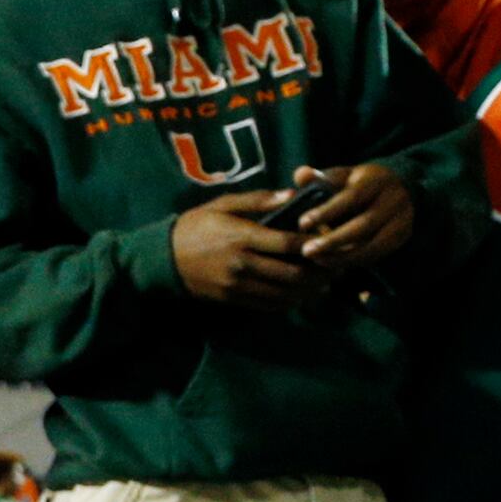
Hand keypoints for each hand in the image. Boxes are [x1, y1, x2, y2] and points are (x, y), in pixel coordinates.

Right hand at [171, 188, 320, 310]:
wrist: (162, 259)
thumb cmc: (194, 226)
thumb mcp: (222, 205)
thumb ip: (258, 200)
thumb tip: (292, 196)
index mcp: (242, 237)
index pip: (289, 243)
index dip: (315, 244)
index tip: (332, 240)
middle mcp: (242, 264)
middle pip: (292, 273)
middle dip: (320, 272)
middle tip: (338, 267)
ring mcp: (237, 285)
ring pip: (284, 293)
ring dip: (309, 291)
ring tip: (326, 284)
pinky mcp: (233, 299)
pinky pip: (268, 305)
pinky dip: (290, 302)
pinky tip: (302, 296)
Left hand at [292, 161, 414, 270]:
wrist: (396, 189)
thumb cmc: (358, 184)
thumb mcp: (342, 175)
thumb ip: (321, 177)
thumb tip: (301, 174)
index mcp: (376, 179)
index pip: (352, 197)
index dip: (326, 211)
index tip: (302, 223)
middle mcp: (394, 198)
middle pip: (364, 224)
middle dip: (333, 240)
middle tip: (306, 251)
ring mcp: (402, 218)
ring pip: (373, 244)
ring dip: (343, 256)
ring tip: (316, 260)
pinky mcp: (402, 236)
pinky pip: (377, 253)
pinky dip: (353, 260)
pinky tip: (332, 262)